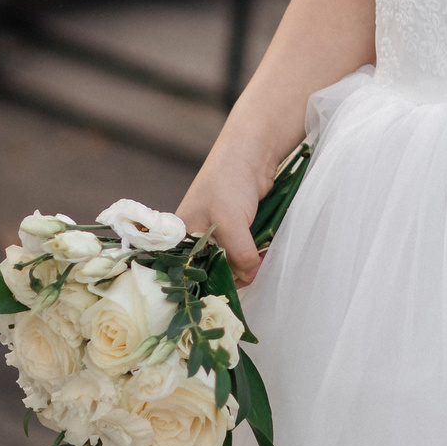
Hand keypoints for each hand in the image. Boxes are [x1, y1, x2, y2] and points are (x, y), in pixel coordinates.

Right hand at [177, 136, 275, 288]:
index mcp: (181, 239)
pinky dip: (255, 254)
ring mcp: (217, 235)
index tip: (230, 292)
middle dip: (233, 274)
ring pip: (232, 262)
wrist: (250, 154)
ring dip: (247, 264)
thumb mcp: (230, 223)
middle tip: (252, 273)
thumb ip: (239, 254)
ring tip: (261, 261)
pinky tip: (265, 254)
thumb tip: (251, 277)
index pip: (190, 274)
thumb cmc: (228, 183)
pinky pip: (244, 251)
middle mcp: (196, 239)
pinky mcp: (237, 230)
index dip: (209, 284)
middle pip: (213, 271)